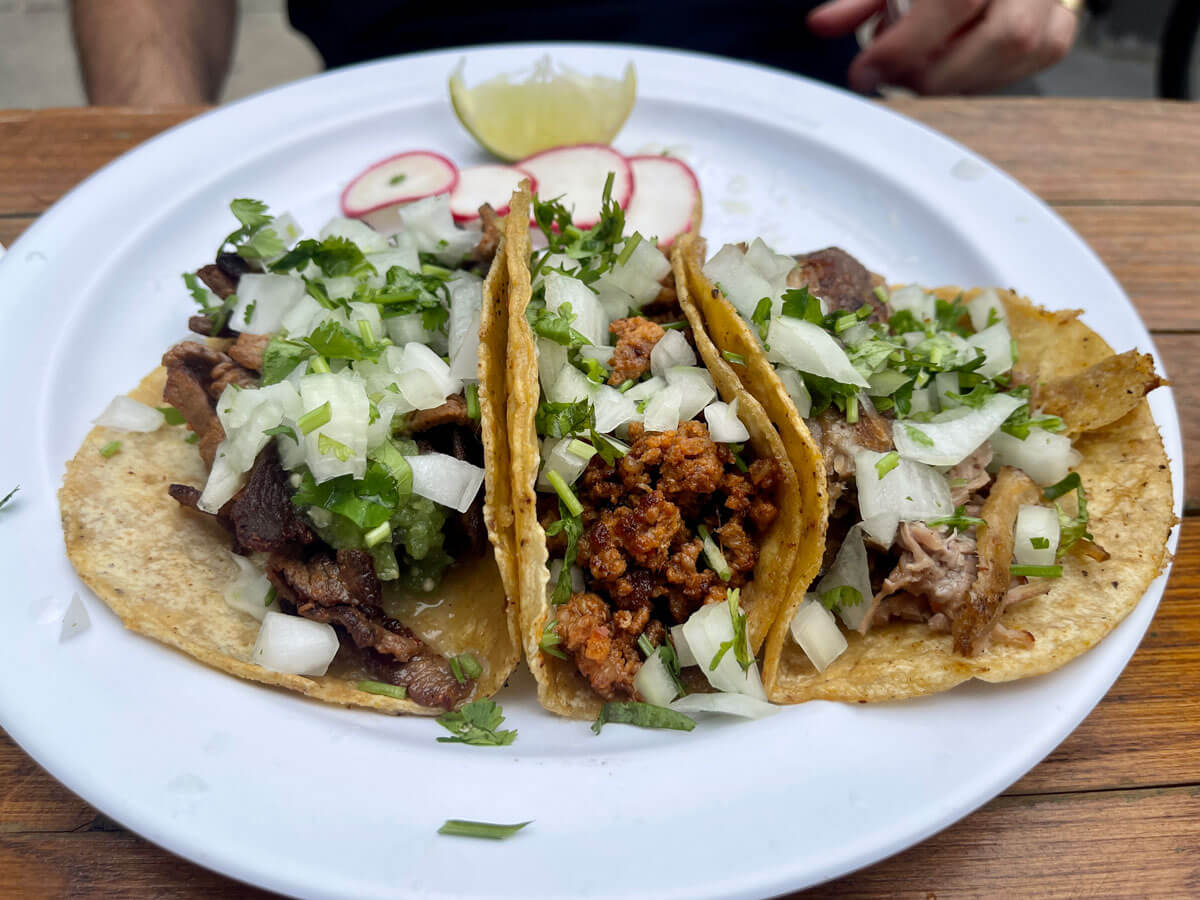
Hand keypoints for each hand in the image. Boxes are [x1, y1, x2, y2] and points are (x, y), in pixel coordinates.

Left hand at [808, 0, 1079, 94]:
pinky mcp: (1060, 19)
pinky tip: (957, 71)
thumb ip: (859, 0)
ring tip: (921, 72)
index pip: (954, 2)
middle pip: (1004, 35)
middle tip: (895, 79)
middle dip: (938, 72)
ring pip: (1023, 50)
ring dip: (962, 78)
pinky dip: (992, 74)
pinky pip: (1039, 56)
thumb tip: (821, 25)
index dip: (906, 45)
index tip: (865, 73)